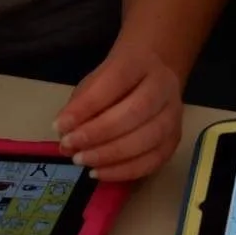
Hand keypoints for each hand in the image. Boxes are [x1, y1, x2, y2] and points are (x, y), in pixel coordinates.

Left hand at [55, 39, 183, 181]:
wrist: (153, 75)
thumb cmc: (117, 80)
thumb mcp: (94, 82)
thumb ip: (79, 107)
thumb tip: (66, 141)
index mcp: (140, 62)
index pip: (115, 82)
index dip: (87, 106)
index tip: (60, 125)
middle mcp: (164, 86)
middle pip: (136, 111)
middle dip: (99, 133)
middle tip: (70, 146)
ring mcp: (174, 114)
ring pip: (149, 138)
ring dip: (111, 154)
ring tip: (82, 160)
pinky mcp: (175, 139)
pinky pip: (154, 160)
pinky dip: (125, 171)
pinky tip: (100, 172)